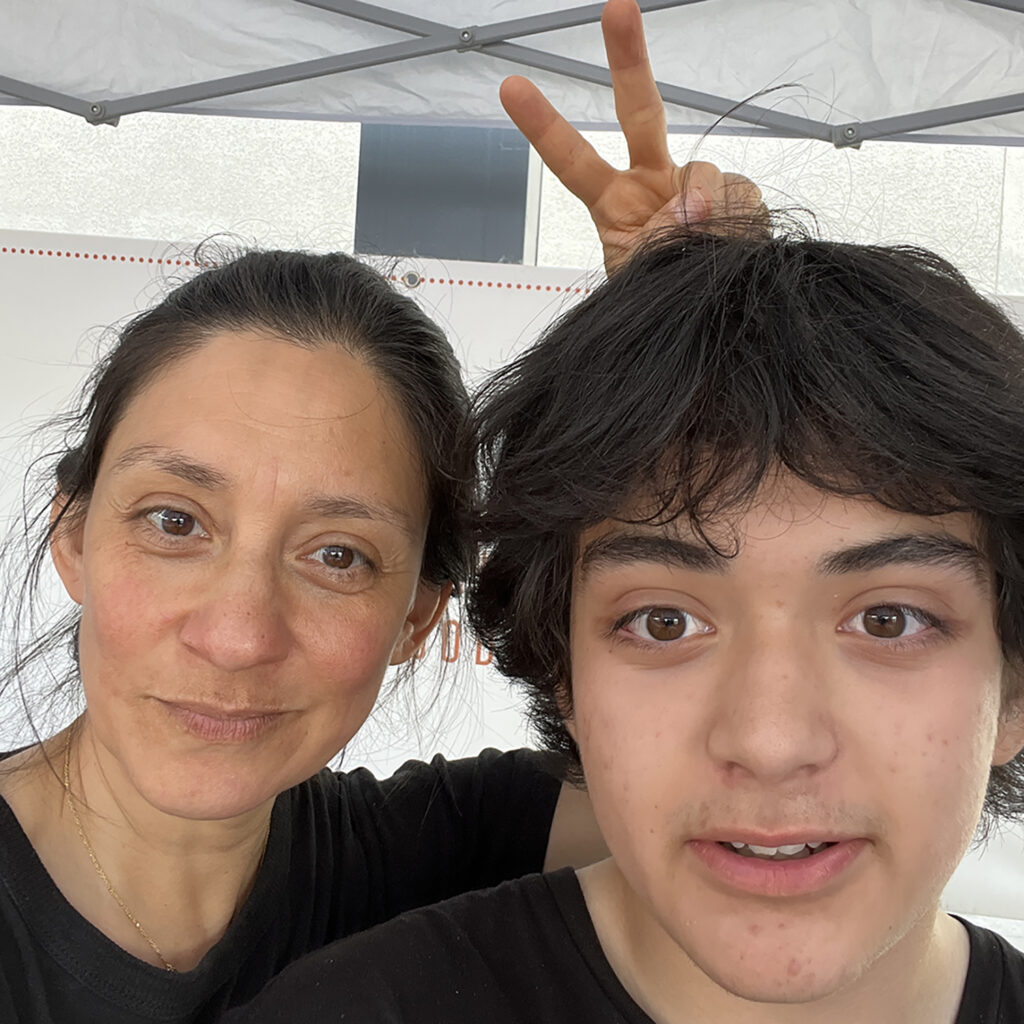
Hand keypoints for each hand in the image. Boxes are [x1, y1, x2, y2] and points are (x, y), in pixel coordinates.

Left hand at [500, 0, 765, 273]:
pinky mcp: (736, 200)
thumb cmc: (662, 299)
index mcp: (615, 205)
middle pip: (640, 112)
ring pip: (706, 170)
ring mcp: (695, 190)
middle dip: (629, 59)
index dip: (544, 126)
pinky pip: (741, 194)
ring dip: (707, 208)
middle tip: (617, 8)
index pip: (574, 160)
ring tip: (701, 247)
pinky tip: (729, 241)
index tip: (511, 88)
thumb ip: (661, 239)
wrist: (714, 314)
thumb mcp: (642, 279)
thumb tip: (695, 205)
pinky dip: (736, 217)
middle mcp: (652, 185)